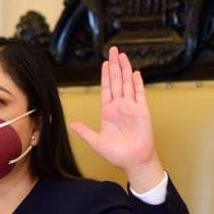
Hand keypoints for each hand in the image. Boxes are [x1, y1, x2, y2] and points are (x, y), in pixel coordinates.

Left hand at [69, 46, 165, 190]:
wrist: (134, 161)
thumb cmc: (117, 155)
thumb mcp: (96, 142)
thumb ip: (85, 132)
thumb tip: (72, 125)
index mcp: (108, 112)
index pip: (106, 88)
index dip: (105, 75)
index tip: (104, 63)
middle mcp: (120, 107)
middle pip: (116, 81)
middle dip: (115, 65)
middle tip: (113, 51)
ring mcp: (131, 108)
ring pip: (127, 84)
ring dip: (125, 70)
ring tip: (123, 56)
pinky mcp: (142, 112)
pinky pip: (140, 94)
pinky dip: (137, 83)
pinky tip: (135, 73)